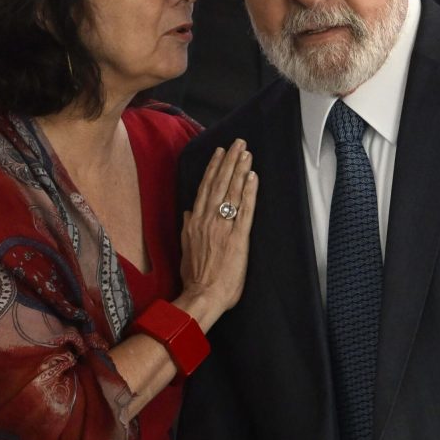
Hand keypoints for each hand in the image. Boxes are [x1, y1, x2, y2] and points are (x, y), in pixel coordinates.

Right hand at [179, 139, 258, 323]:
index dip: (214, 168)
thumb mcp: (185, 248)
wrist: (202, 296)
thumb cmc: (195, 277)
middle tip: (238, 143)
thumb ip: (188, 228)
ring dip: (240, 170)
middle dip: (230, 161)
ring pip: (232, 192)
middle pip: (220, 184)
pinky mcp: (238, 237)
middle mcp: (208, 219)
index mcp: (196, 221)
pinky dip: (249, 192)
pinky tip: (253, 177)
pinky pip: (245, 210)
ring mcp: (223, 227)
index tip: (220, 152)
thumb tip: (188, 212)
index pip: (205, 188)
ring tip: (246, 153)